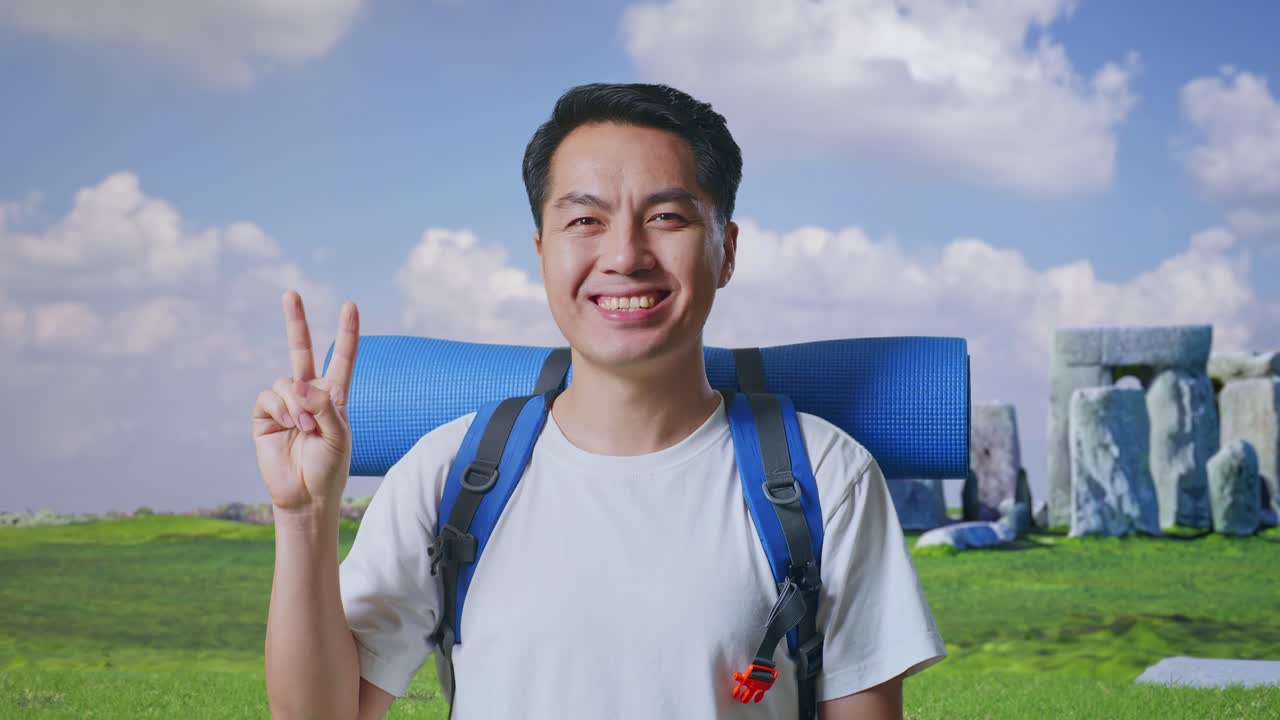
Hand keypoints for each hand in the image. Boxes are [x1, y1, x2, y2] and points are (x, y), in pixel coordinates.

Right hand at [252, 290, 359, 514]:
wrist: (305, 495)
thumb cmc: (329, 467)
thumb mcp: (339, 435)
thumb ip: (325, 406)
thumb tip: (300, 383)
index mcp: (335, 397)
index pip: (342, 358)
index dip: (346, 334)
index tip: (350, 306)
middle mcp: (309, 395)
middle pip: (301, 351)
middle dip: (296, 321)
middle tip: (291, 293)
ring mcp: (285, 404)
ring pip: (287, 381)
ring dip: (297, 403)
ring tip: (305, 428)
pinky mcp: (265, 416)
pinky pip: (269, 396)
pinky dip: (281, 408)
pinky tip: (289, 425)